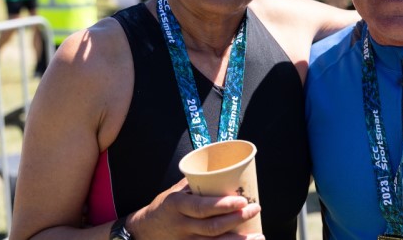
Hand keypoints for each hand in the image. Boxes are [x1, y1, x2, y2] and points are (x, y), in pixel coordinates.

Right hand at [128, 179, 264, 238]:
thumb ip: (199, 183)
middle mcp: (181, 226)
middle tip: (255, 209)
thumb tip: (228, 169)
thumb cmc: (166, 205)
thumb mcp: (177, 191)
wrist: (143, 230)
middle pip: (212, 228)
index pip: (202, 207)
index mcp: (176, 205)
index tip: (243, 201)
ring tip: (259, 237)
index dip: (223, 206)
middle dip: (237, 220)